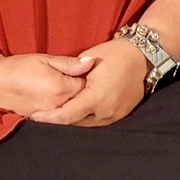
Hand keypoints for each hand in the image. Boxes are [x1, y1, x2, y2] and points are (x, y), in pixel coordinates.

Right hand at [0, 52, 94, 116]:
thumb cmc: (19, 67)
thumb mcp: (45, 59)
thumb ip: (69, 63)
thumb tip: (91, 62)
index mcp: (60, 89)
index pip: (87, 86)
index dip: (87, 78)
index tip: (82, 72)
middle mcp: (56, 106)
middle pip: (81, 101)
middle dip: (83, 92)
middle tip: (74, 81)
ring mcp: (48, 117)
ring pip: (71, 112)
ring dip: (73, 103)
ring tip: (64, 90)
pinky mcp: (39, 122)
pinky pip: (58, 118)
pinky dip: (61, 111)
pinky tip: (56, 101)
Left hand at [29, 39, 146, 126]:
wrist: (144, 57)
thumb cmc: (116, 54)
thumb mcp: (91, 59)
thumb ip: (71, 74)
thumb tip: (54, 86)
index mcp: (96, 98)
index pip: (66, 116)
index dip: (48, 118)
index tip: (34, 116)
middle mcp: (105, 112)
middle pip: (74, 124)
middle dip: (58, 121)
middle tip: (43, 116)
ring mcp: (114, 116)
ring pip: (86, 125)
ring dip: (72, 120)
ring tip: (57, 115)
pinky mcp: (120, 116)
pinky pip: (98, 122)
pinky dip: (86, 118)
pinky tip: (77, 112)